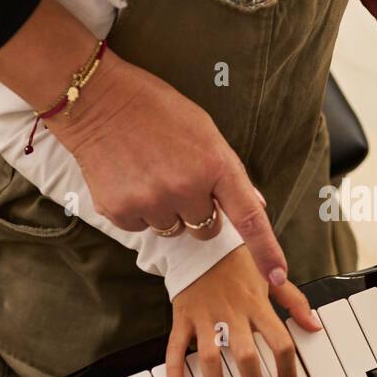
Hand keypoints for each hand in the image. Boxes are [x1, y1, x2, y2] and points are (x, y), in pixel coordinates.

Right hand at [0, 0, 289, 285]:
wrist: (99, 101)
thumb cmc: (157, 111)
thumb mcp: (205, 132)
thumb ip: (229, 172)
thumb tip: (255, 205)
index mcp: (216, 165)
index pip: (249, 218)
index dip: (266, 250)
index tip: (278, 275)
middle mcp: (187, 188)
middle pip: (207, 229)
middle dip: (200, 213)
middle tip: (179, 179)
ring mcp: (153, 201)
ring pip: (174, 230)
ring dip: (168, 211)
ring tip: (150, 174)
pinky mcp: (121, 211)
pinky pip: (141, 227)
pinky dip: (138, 209)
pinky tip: (130, 179)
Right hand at [165, 247, 321, 376]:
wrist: (201, 242)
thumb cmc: (238, 262)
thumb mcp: (271, 278)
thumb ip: (294, 303)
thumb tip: (315, 326)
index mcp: (257, 304)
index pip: (279, 340)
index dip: (286, 366)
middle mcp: (232, 313)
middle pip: (245, 354)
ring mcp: (205, 316)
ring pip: (210, 357)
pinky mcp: (183, 316)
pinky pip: (176, 346)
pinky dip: (174, 371)